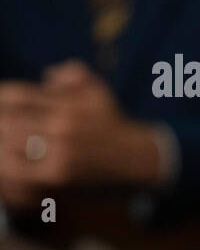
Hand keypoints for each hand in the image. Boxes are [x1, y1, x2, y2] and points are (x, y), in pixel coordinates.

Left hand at [0, 61, 161, 205]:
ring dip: (2, 141)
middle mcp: (61, 128)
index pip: (16, 96)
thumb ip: (72, 74)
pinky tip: (6, 160)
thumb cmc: (111, 122)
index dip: (1, 98)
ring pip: (7, 145)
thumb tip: (46, 76)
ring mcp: (59, 153)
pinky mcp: (57, 176)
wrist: (136, 159)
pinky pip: (17, 169)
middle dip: (0, 122)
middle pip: (6, 121)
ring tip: (4, 138)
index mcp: (66, 105)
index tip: (1, 102)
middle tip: (2, 123)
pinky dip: (6, 164)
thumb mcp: (98, 90)